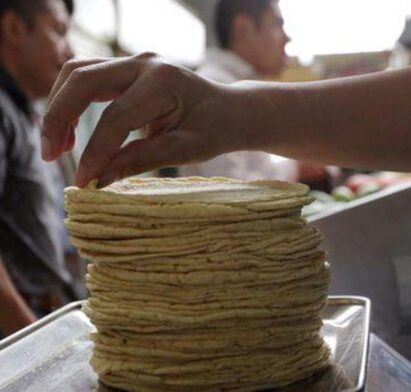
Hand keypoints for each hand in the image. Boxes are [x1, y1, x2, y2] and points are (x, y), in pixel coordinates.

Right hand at [42, 53, 248, 186]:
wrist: (230, 110)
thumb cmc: (214, 130)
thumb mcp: (185, 150)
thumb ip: (141, 160)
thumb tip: (99, 180)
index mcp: (164, 81)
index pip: (116, 117)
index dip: (95, 151)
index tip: (83, 181)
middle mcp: (145, 63)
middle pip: (83, 81)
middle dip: (59, 118)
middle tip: (51, 157)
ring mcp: (135, 61)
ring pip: (78, 72)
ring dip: (59, 107)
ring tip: (57, 148)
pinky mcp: (127, 68)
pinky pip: (87, 76)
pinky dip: (70, 101)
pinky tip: (69, 132)